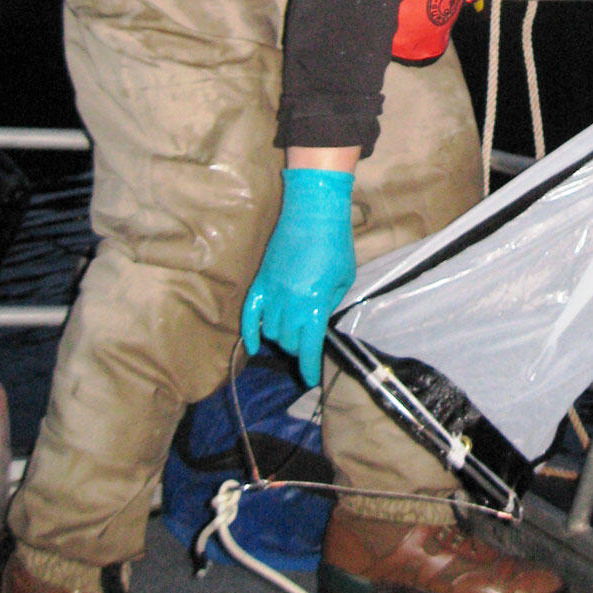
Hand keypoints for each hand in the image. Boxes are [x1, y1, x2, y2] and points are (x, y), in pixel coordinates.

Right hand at [241, 167, 355, 386]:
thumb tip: (319, 318)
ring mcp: (271, 292)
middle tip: (306, 342)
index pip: (308, 348)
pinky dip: (249, 332)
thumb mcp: (344, 277)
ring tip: (291, 332)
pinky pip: (249, 314)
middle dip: (297, 347)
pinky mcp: (260, 281)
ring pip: (270, 330)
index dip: (308, 368)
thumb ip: (330, 302)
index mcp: (314, 304)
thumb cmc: (335, 243)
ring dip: (280, 337)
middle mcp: (290, 303)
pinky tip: (252, 345)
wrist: (313, 212)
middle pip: (287, 340)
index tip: (310, 379)